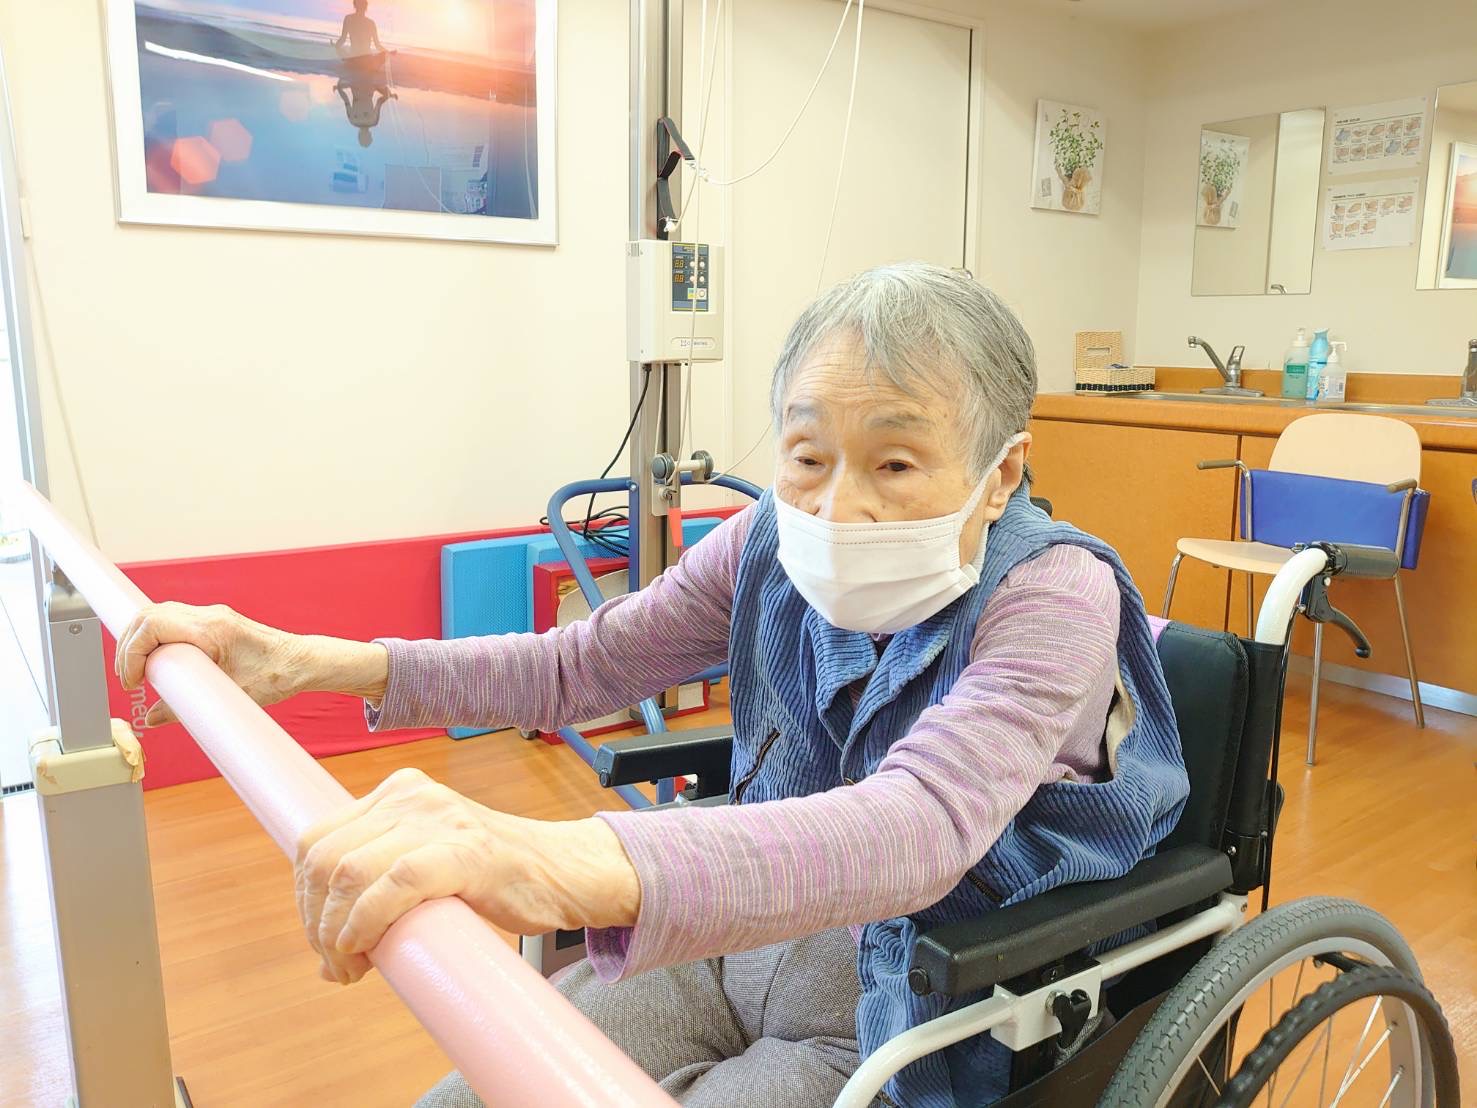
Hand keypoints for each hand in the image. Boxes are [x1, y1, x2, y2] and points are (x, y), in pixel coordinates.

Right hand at [115, 602, 306, 725]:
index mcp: (212, 628)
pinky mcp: (214, 623)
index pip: (152, 625)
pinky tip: (158, 663)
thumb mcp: (229, 696)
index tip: (133, 681)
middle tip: (130, 680)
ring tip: (139, 673)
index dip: (132, 652)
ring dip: (141, 641)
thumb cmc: (276, 676)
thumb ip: (186, 708)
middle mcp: (209, 616)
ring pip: (159, 615)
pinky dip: (157, 639)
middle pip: (148, 616)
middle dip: (129, 646)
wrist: (302, 663)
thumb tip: (152, 719)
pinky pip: (173, 622)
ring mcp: (211, 616)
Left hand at [295, 768, 640, 984]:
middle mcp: (412, 796)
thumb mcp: (428, 864)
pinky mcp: (463, 850)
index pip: (317, 841)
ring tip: (351, 968)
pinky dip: (366, 923)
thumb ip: (379, 889)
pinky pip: (393, 884)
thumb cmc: (496, 878)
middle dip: (315, 921)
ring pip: (349, 870)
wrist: (564, 872)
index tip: (322, 942)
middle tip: (336, 965)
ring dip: (334, 932)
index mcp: (398, 793)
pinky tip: (366, 950)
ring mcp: (438, 820)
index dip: (306, 899)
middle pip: (325, 858)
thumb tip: (326, 955)